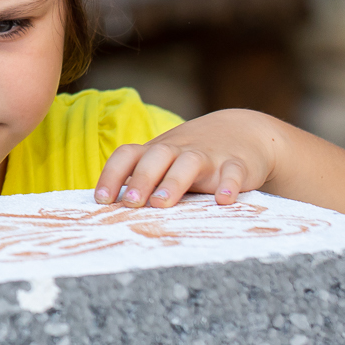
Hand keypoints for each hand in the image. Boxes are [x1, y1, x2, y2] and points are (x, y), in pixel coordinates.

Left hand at [94, 110, 283, 209]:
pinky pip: (232, 171)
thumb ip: (141, 182)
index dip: (111, 175)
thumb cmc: (190, 156)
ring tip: (162, 203)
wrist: (243, 131)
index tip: (101, 201)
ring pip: (189, 163)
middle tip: (131, 203)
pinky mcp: (237, 164)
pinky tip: (224, 200)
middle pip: (156, 157)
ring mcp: (208, 155)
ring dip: (174, 181)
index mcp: (156, 151)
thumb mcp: (164, 163)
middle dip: (141, 179)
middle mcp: (178, 150)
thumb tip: (108, 213)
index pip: (127, 155)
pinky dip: (229, 184)